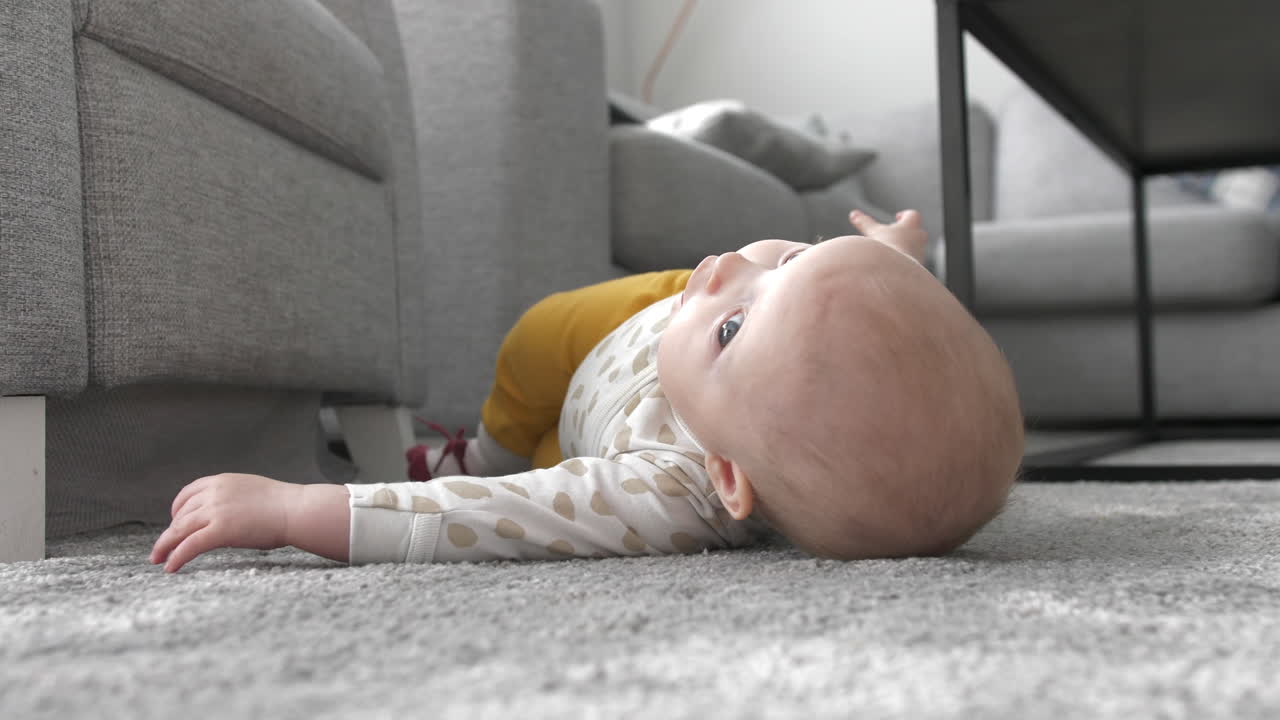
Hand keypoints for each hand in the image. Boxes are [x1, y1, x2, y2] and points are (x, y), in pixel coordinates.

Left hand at [150, 473, 300, 572]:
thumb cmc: (283, 505)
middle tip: (160, 548)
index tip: (175, 522)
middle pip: (180, 514)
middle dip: (168, 533)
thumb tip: (226, 515)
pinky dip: (177, 557)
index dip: (176, 510)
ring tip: (158, 560)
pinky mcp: (220, 530)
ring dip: (165, 547)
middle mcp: (214, 493)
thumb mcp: (251, 491)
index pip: (187, 494)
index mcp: (221, 481)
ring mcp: (216, 511)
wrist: (296, 510)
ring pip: (179, 530)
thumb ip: (232, 498)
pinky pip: (190, 546)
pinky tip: (171, 568)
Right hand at [849, 208, 928, 263]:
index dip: (905, 215)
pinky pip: (914, 262)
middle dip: (906, 232)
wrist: (897, 272)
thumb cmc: (887, 247)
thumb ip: (864, 222)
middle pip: (917, 230)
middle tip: (894, 235)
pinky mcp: (919, 267)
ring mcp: (920, 253)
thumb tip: (853, 214)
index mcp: (911, 225)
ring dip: (905, 247)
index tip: (897, 218)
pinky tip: (894, 265)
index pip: (912, 214)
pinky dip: (906, 261)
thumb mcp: (873, 232)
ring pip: (915, 247)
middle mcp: (920, 238)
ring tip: (892, 252)